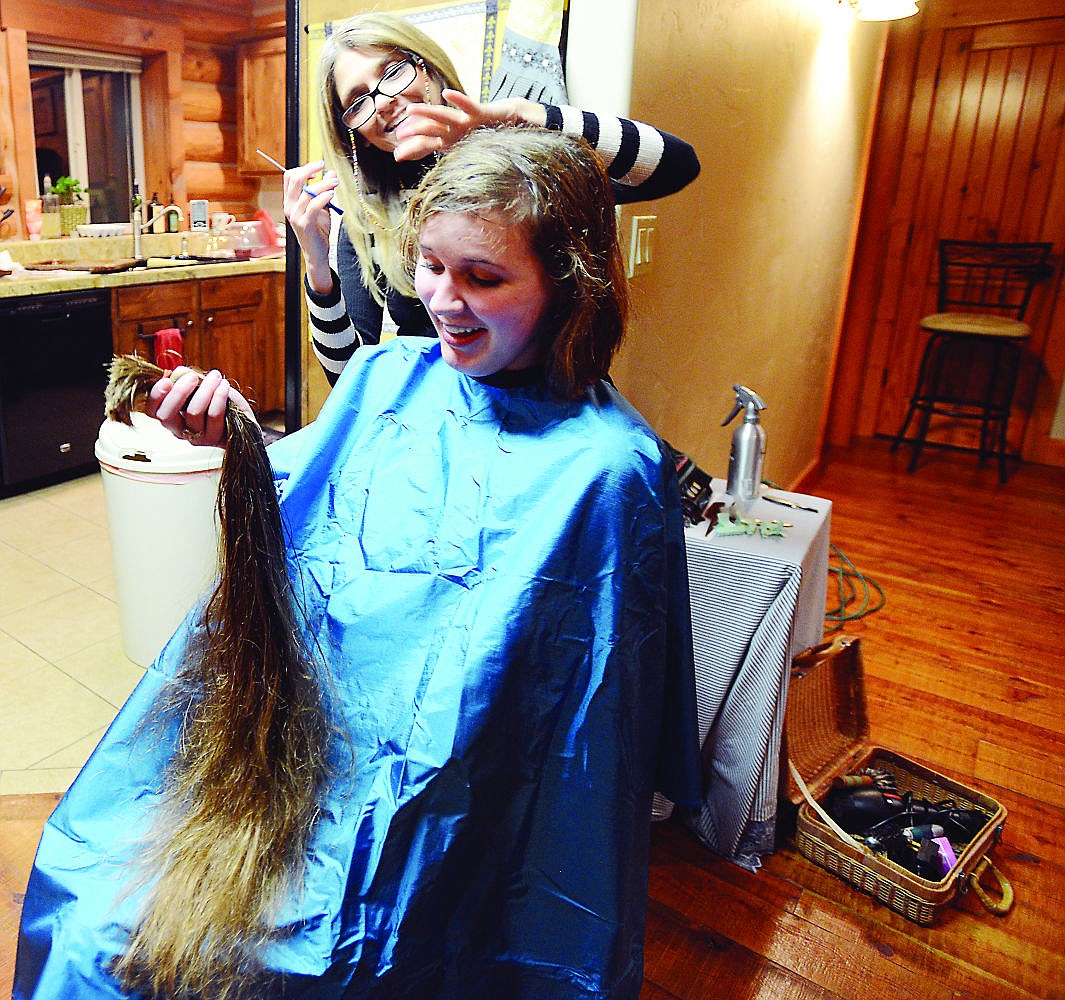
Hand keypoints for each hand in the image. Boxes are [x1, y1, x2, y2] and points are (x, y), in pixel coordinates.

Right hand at [145, 367, 256, 446]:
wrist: (244, 420)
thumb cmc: (218, 402)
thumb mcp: (200, 388)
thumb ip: (187, 380)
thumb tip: (178, 371)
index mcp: (170, 416)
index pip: (152, 410)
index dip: (155, 396)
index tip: (166, 380)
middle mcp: (179, 430)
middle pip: (167, 415)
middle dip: (179, 392)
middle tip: (193, 376)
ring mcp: (196, 437)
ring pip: (194, 412)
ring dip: (205, 389)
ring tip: (215, 376)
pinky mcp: (214, 438)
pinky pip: (214, 415)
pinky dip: (219, 397)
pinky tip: (224, 385)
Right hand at [282, 160, 338, 293]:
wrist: (317, 254)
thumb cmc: (318, 231)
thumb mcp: (322, 207)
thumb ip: (324, 191)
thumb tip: (331, 174)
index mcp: (290, 201)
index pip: (290, 177)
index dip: (303, 168)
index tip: (319, 166)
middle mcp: (289, 207)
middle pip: (295, 179)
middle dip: (311, 170)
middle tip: (325, 167)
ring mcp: (296, 216)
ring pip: (308, 191)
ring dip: (323, 184)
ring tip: (335, 183)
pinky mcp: (305, 224)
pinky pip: (313, 206)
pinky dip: (323, 197)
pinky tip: (331, 194)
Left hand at [392, 91, 546, 161]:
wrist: (507, 121)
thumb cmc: (487, 138)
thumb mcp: (468, 153)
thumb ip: (456, 163)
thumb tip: (445, 185)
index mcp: (450, 139)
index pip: (427, 144)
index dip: (412, 149)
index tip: (396, 156)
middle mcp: (454, 128)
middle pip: (430, 129)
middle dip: (413, 132)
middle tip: (398, 135)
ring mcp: (465, 120)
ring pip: (443, 116)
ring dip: (427, 112)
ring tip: (411, 109)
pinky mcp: (478, 113)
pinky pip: (468, 106)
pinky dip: (459, 100)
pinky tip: (448, 94)